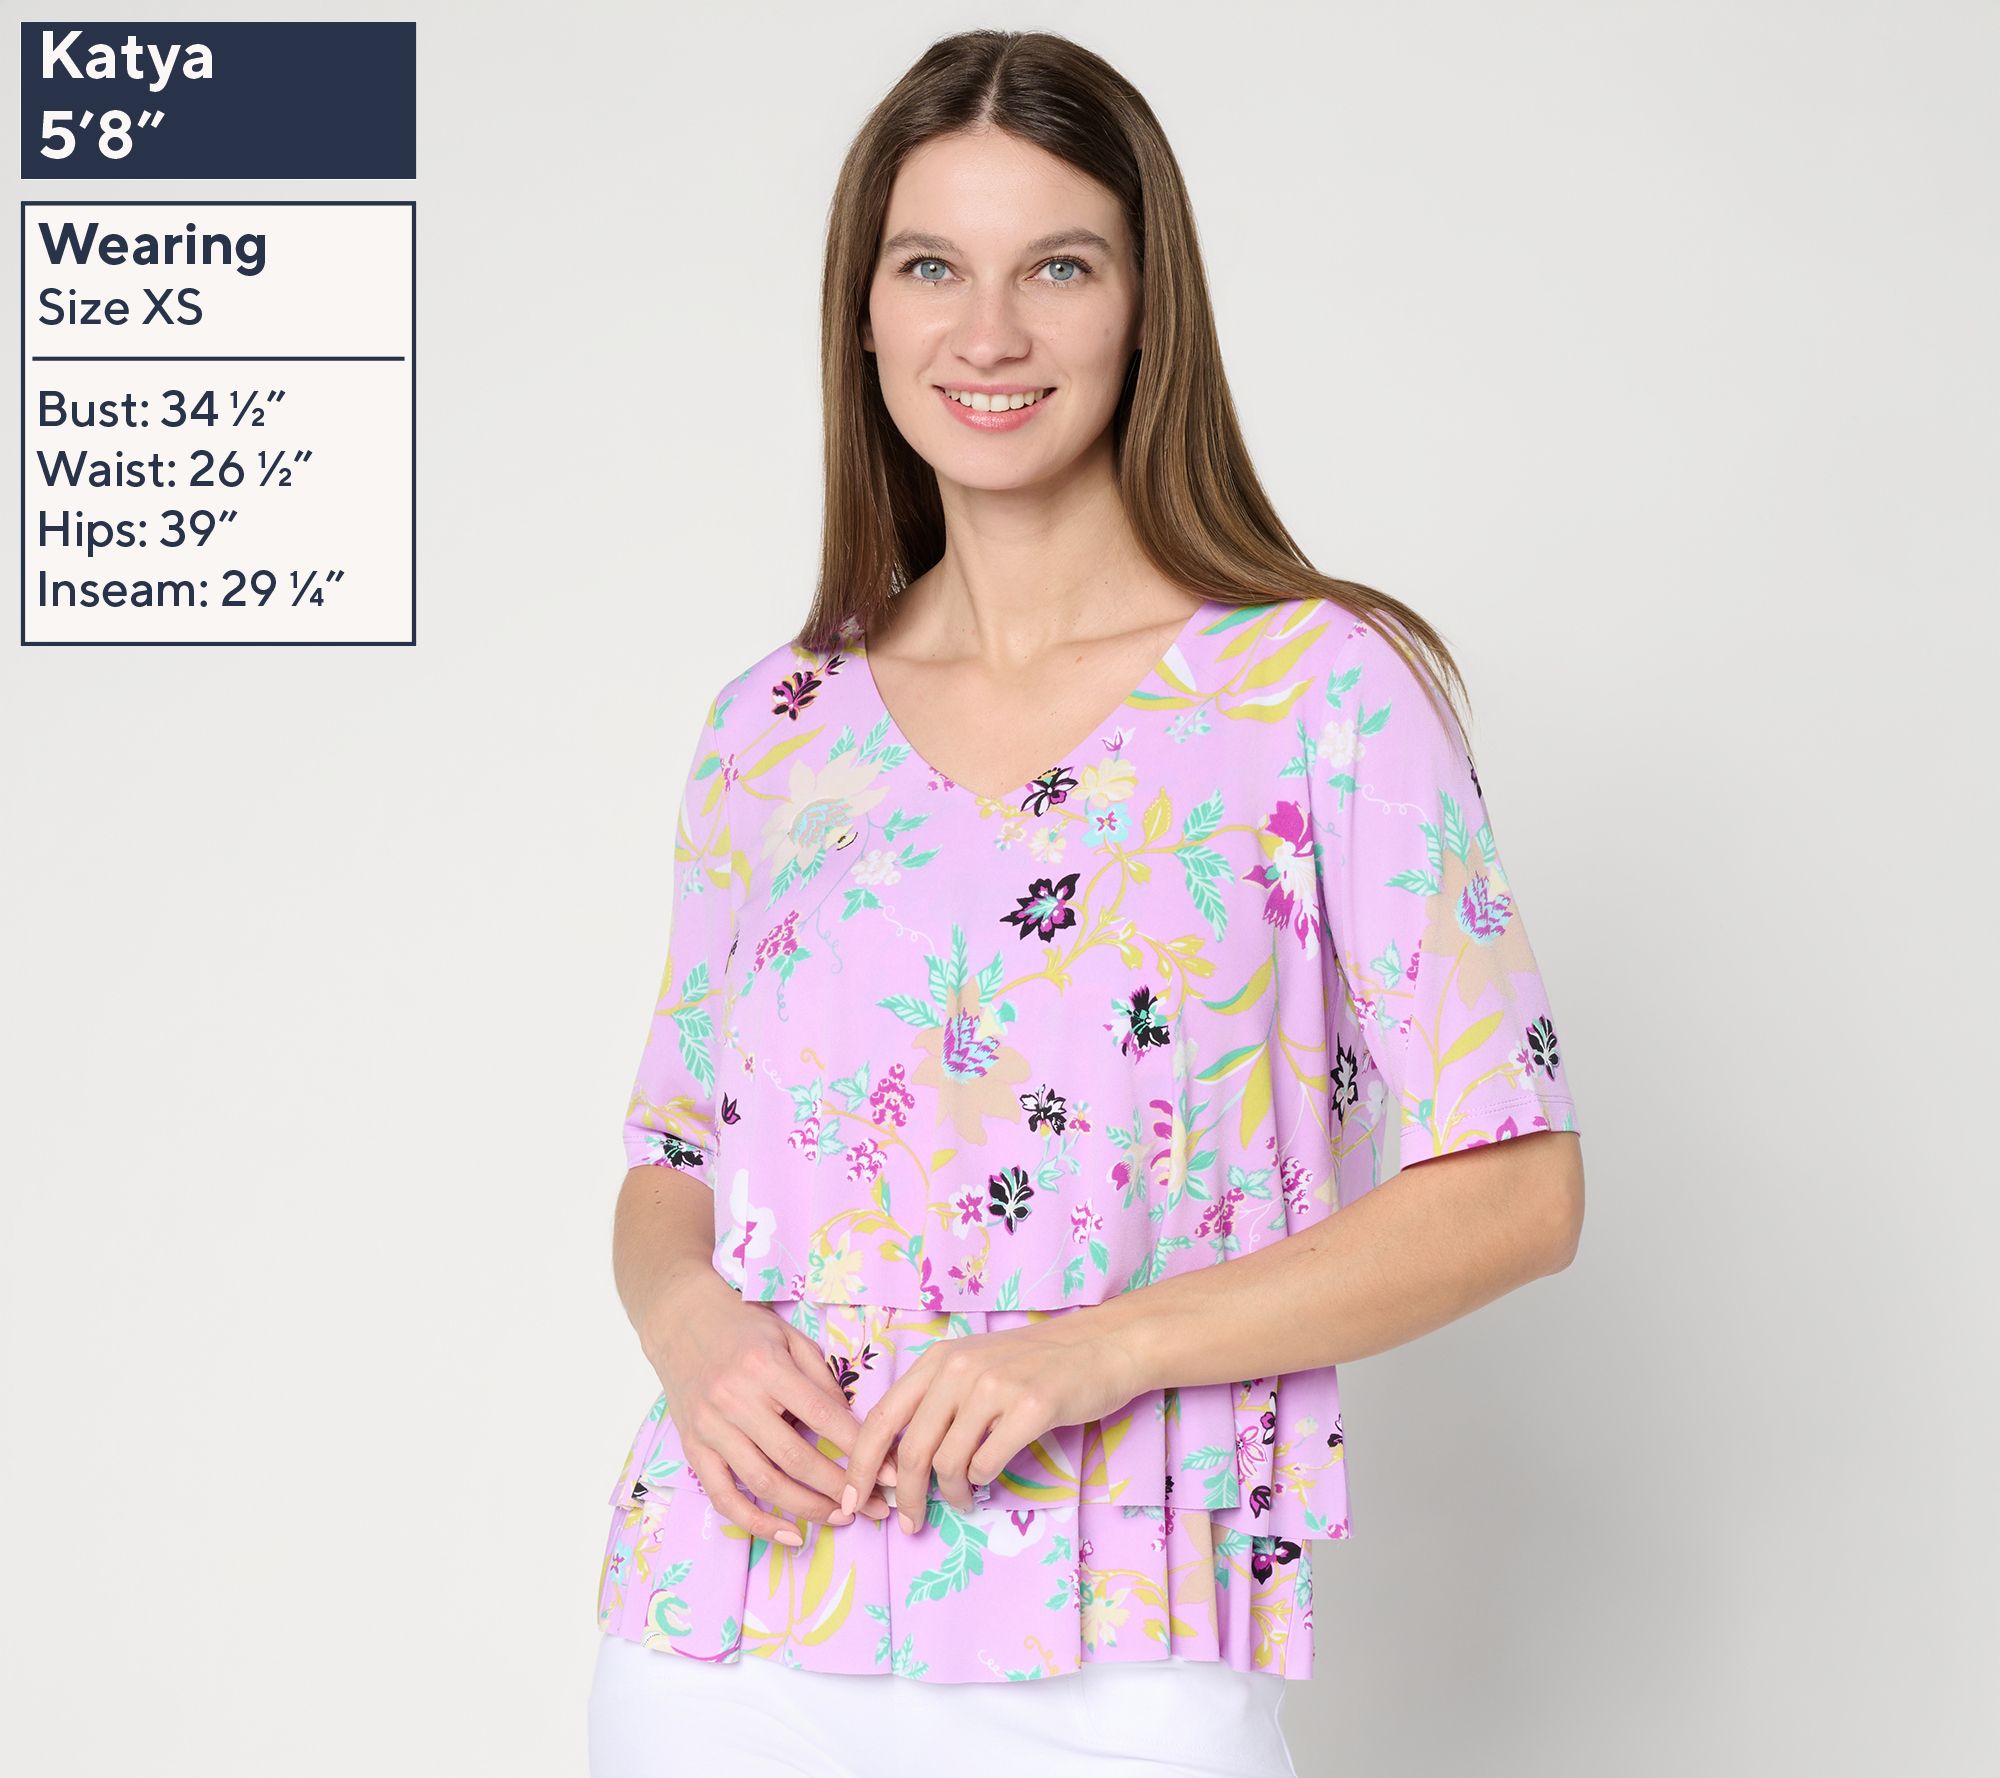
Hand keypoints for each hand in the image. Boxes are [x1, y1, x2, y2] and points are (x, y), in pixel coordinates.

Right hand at [640, 1268, 893, 1545]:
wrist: (680, 1320)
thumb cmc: (743, 1327)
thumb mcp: (790, 1337)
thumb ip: (820, 1379)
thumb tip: (850, 1425)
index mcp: (766, 1368)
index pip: (822, 1416)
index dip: (860, 1448)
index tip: (889, 1471)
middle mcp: (736, 1401)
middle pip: (795, 1458)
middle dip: (840, 1488)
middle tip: (873, 1506)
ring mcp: (711, 1428)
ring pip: (763, 1483)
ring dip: (807, 1509)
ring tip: (841, 1517)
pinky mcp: (693, 1449)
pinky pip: (724, 1497)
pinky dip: (757, 1523)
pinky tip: (790, 1535)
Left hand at [834, 1312, 1143, 1533]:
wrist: (1102, 1344)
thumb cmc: (1036, 1362)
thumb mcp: (975, 1366)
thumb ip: (937, 1402)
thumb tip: (897, 1463)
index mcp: (939, 1360)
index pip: (881, 1418)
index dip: (860, 1466)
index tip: (852, 1502)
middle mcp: (960, 1369)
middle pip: (912, 1450)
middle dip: (905, 1497)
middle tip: (910, 1522)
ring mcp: (996, 1387)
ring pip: (949, 1463)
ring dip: (952, 1494)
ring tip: (965, 1500)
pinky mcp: (1032, 1407)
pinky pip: (989, 1463)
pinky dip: (985, 1480)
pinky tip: (992, 1478)